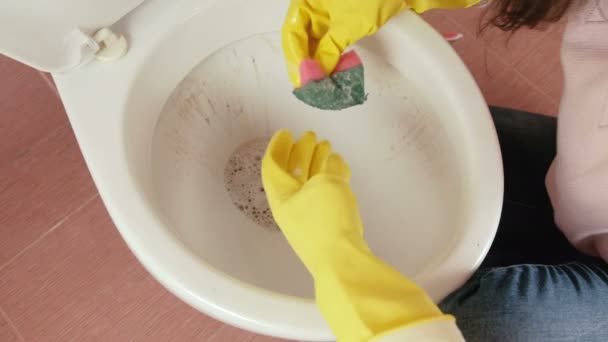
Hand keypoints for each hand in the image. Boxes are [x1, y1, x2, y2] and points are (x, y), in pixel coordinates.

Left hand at [262, 130, 451, 340]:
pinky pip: (323, 195)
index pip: (272, 166)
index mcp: (281, 196)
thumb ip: (331, 167)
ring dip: (317, 164)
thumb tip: (333, 161)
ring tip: (328, 147)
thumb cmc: (327, 219)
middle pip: (291, 173)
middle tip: (310, 136)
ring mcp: (308, 217)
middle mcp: (291, 206)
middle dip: (300, 153)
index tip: (285, 132)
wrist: (342, 262)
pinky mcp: (325, 226)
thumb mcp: (329, 183)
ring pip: (309, 183)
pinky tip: (340, 170)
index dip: (278, 147)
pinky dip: (330, 179)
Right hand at [281, 0, 405, 86]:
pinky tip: (336, 72)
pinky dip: (333, 57)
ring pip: (317, 42)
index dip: (295, 58)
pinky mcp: (349, 19)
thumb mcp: (349, 24)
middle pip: (302, 38)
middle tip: (311, 88)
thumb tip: (315, 74)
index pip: (291, 31)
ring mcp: (333, 11)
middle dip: (306, 63)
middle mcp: (317, 4)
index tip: (302, 81)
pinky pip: (333, 42)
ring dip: (319, 63)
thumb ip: (328, 50)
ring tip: (324, 84)